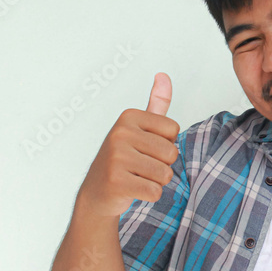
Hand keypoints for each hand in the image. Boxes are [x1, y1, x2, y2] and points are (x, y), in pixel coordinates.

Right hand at [76, 72, 180, 217]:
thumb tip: (163, 75)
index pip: (173, 130)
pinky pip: (155, 191)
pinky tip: (133, 190)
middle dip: (163, 165)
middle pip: (171, 153)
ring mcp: (116, 157)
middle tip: (141, 166)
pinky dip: (150, 195)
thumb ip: (156, 104)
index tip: (145, 148)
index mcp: (129, 116)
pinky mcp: (117, 182)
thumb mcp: (138, 128)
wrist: (97, 192)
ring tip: (137, 177)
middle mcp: (120, 133)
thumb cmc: (123, 158)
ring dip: (156, 181)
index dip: (165, 144)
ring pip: (165, 174)